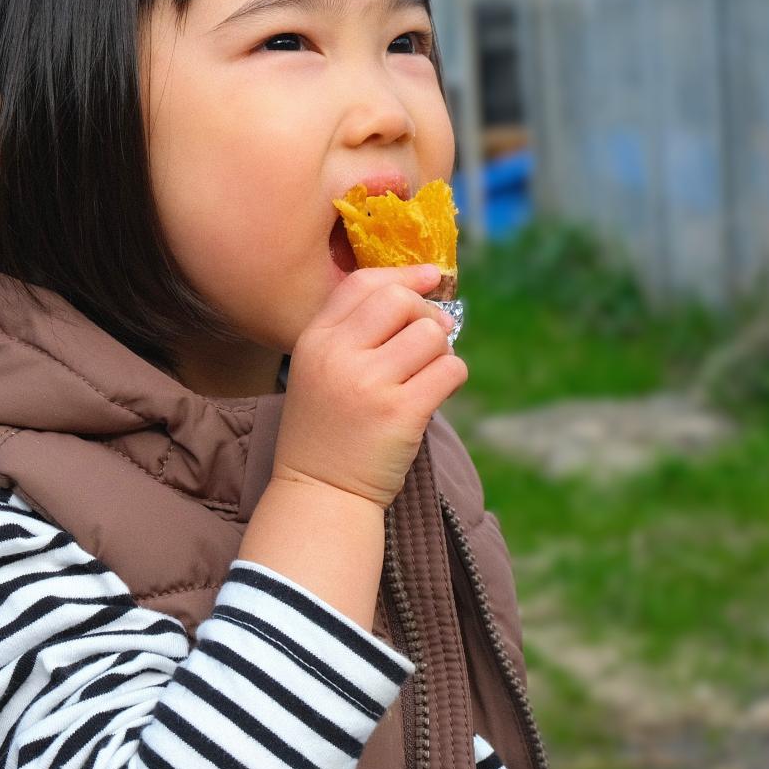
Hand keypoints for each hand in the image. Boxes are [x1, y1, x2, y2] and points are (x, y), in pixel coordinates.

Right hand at [276, 263, 465, 508]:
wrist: (319, 493)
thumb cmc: (327, 430)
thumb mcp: (319, 370)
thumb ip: (354, 332)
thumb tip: (421, 290)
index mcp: (315, 340)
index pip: (362, 283)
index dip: (403, 274)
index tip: (430, 276)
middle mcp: (338, 356)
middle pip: (400, 300)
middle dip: (426, 313)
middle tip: (431, 339)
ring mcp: (368, 384)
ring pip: (431, 335)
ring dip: (441, 351)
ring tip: (427, 374)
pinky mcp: (400, 414)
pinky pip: (450, 371)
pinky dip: (453, 377)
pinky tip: (436, 393)